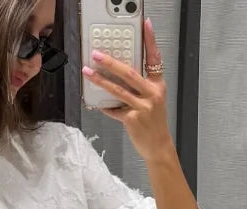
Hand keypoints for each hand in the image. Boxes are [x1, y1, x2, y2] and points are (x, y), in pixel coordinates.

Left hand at [82, 17, 173, 163]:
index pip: (154, 58)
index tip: (145, 24)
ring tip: (87, 72)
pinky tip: (96, 102)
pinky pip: (114, 109)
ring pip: (117, 90)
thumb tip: (118, 76)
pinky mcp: (133, 119)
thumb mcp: (153, 100)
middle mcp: (152, 93)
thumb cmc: (154, 122)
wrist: (158, 145)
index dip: (150, 40)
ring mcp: (142, 106)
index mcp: (157, 85)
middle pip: (129, 72)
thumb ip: (140, 87)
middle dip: (110, 62)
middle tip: (96, 54)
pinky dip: (104, 106)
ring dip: (100, 81)